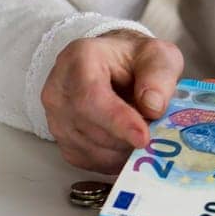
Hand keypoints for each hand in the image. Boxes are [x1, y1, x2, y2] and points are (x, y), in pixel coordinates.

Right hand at [40, 30, 182, 173]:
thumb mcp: (159, 55)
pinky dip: (111, 160)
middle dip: (125, 139)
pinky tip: (128, 146)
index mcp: (80, 59)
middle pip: (88, 127)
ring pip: (86, 148)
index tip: (143, 138)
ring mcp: (54, 116)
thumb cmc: (135, 59)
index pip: (91, 97)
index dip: (118, 121)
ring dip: (121, 151)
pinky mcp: (59, 138)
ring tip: (144, 136)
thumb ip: (160, 75)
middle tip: (155, 138)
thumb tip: (153, 106)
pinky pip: (84, 159)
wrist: (115, 64)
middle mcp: (58, 89)